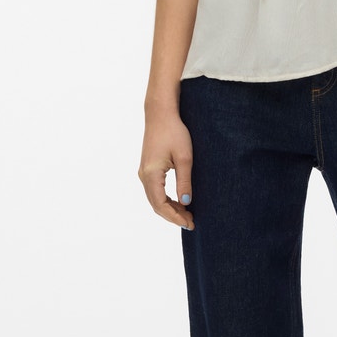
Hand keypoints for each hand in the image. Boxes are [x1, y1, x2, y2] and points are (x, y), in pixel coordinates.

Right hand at [138, 110, 195, 229]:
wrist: (160, 114)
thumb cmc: (174, 132)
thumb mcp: (184, 157)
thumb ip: (184, 181)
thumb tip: (186, 203)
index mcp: (151, 174)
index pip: (160, 204)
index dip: (175, 217)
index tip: (190, 223)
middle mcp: (144, 175)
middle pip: (156, 205)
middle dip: (173, 216)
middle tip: (191, 222)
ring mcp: (144, 172)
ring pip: (155, 199)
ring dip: (170, 209)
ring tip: (188, 214)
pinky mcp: (148, 168)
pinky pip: (155, 191)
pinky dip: (166, 200)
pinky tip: (180, 201)